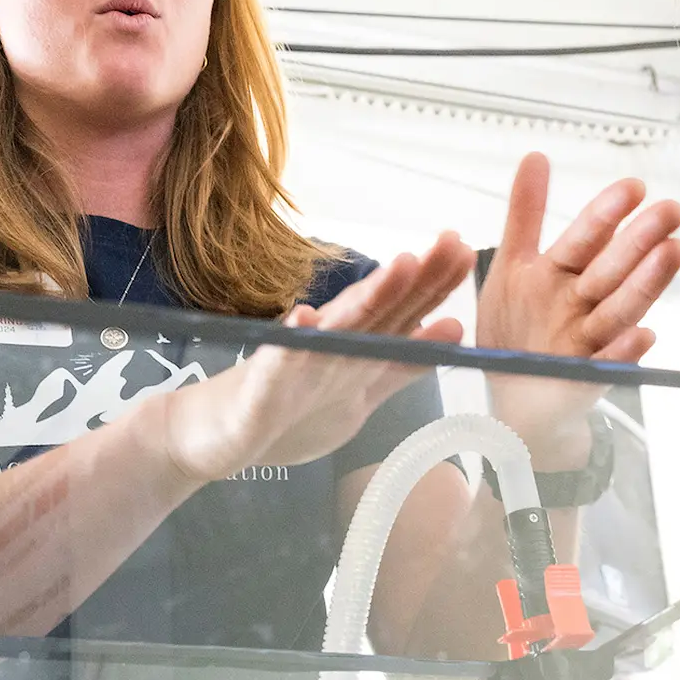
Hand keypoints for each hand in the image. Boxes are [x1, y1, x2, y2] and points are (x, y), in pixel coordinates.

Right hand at [158, 232, 474, 484]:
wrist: (212, 437)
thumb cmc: (286, 410)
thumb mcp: (358, 394)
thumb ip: (400, 366)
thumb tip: (452, 331)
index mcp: (353, 349)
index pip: (401, 313)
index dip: (434, 285)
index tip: (466, 253)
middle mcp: (328, 346)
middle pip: (379, 308)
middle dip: (417, 278)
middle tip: (451, 242)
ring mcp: (295, 364)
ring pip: (338, 328)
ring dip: (368, 297)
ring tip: (400, 267)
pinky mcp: (260, 389)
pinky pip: (277, 363)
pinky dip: (291, 342)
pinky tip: (305, 318)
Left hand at [477, 153, 679, 462]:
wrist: (513, 401)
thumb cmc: (516, 332)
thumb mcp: (511, 268)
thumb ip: (525, 214)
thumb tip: (536, 155)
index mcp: (560, 274)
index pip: (586, 238)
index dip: (606, 214)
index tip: (633, 187)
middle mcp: (579, 304)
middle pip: (611, 268)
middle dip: (640, 239)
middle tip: (671, 210)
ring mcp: (587, 341)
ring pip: (620, 308)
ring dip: (646, 282)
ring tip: (672, 253)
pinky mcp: (587, 379)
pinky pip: (609, 365)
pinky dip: (626, 352)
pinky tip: (646, 336)